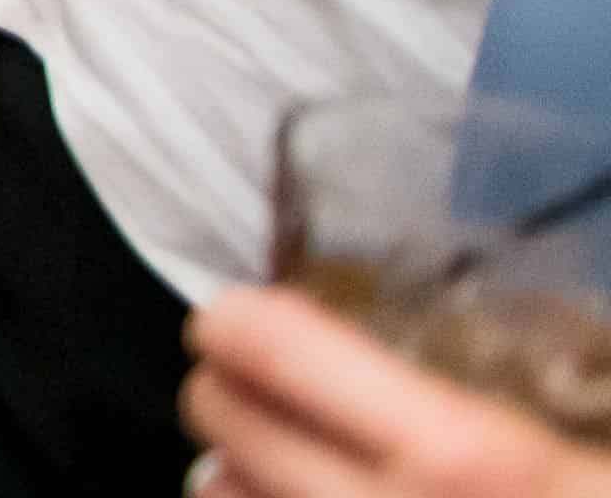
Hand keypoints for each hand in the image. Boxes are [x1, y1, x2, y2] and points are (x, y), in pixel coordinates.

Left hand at [189, 281, 610, 497]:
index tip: (250, 315)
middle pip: (222, 418)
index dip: (242, 320)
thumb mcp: (587, 448)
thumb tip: (479, 319)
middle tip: (260, 379)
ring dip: (233, 469)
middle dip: (231, 387)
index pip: (270, 349)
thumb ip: (525, 380)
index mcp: (461, 456)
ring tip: (276, 457)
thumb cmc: (600, 492)